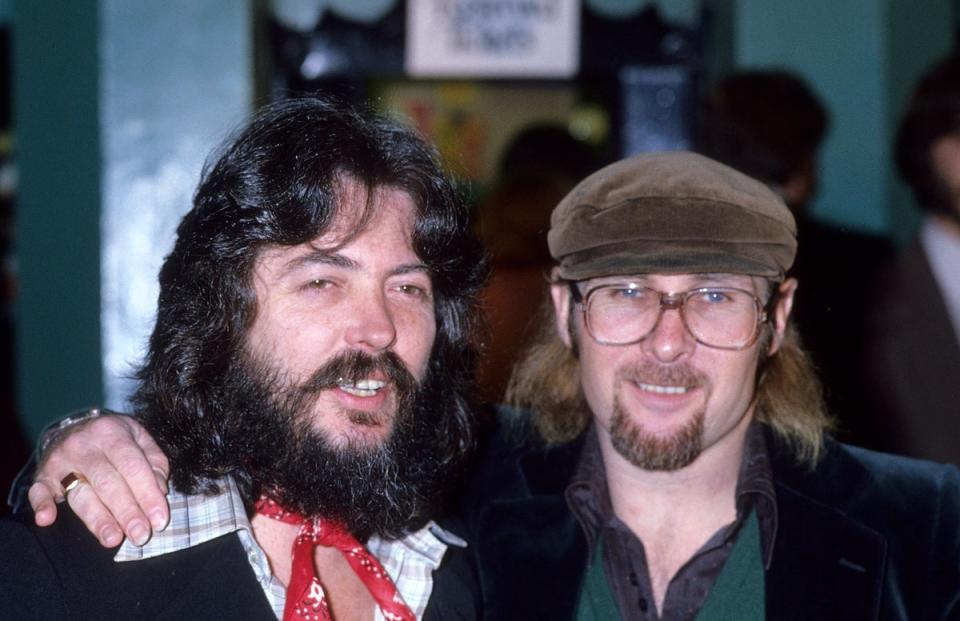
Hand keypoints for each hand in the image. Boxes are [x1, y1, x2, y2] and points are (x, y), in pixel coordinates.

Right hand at [29, 414, 170, 547]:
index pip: (133, 467)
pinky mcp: (42, 474)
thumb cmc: (114, 439)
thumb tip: (160, 491)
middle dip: (126, 512)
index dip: (148, 495)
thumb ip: (154, 463)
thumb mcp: (140, 439)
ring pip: (80, 493)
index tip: (160, 520)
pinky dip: (42, 505)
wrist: (74, 427)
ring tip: (112, 539)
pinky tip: (47, 519)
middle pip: (108, 483)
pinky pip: (38, 490)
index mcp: (113, 433)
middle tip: (141, 536)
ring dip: (97, 518)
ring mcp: (60, 460)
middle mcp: (85, 445)